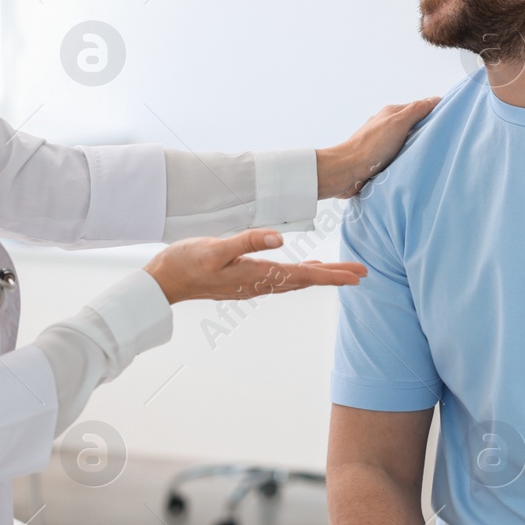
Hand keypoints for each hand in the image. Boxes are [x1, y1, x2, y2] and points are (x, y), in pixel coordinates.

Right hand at [143, 228, 365, 303]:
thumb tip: (280, 239)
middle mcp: (258, 283)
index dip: (332, 275)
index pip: (304, 275)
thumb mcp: (215, 248)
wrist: (162, 282)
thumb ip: (247, 242)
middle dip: (334, 277)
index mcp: (256, 274)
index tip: (357, 276)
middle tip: (361, 274)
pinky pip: (280, 280)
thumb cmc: (186, 263)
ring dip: (318, 277)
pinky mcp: (242, 281)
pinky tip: (300, 272)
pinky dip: (298, 275)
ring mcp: (250, 284)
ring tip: (339, 273)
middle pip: (305, 280)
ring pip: (294, 281)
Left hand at [318, 97, 440, 198]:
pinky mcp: (380, 160)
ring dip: (418, 147)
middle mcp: (387, 126)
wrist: (346, 172)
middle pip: (414, 125)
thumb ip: (416, 111)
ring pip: (408, 142)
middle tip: (447, 139)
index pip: (419, 108)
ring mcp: (383, 144)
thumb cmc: (371, 147)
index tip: (452, 119)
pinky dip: (409, 159)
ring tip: (433, 154)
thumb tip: (435, 99)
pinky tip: (416, 166)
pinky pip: (400, 157)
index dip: (435, 112)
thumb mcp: (397, 123)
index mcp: (391, 114)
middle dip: (429, 131)